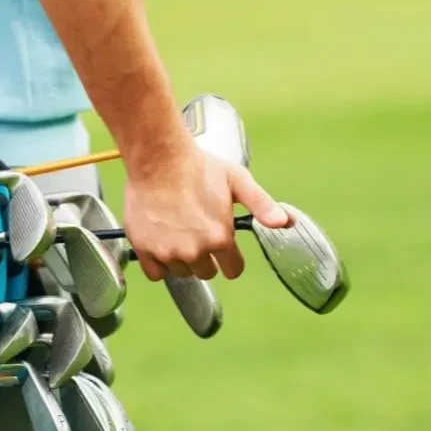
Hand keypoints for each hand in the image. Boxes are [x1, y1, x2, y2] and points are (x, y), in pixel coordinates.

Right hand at [123, 146, 290, 281]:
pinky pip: (156, 273)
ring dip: (183, 259)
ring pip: (182, 272)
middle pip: (206, 273)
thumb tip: (285, 222)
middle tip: (198, 231)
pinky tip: (162, 241)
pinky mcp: (145, 249)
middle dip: (206, 257)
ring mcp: (168, 252)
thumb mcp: (238, 181)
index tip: (223, 245)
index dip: (231, 258)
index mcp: (220, 238)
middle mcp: (194, 251)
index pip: (233, 270)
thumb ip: (262, 205)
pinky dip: (160, 263)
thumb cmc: (199, 167)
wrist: (158, 158)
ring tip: (179, 231)